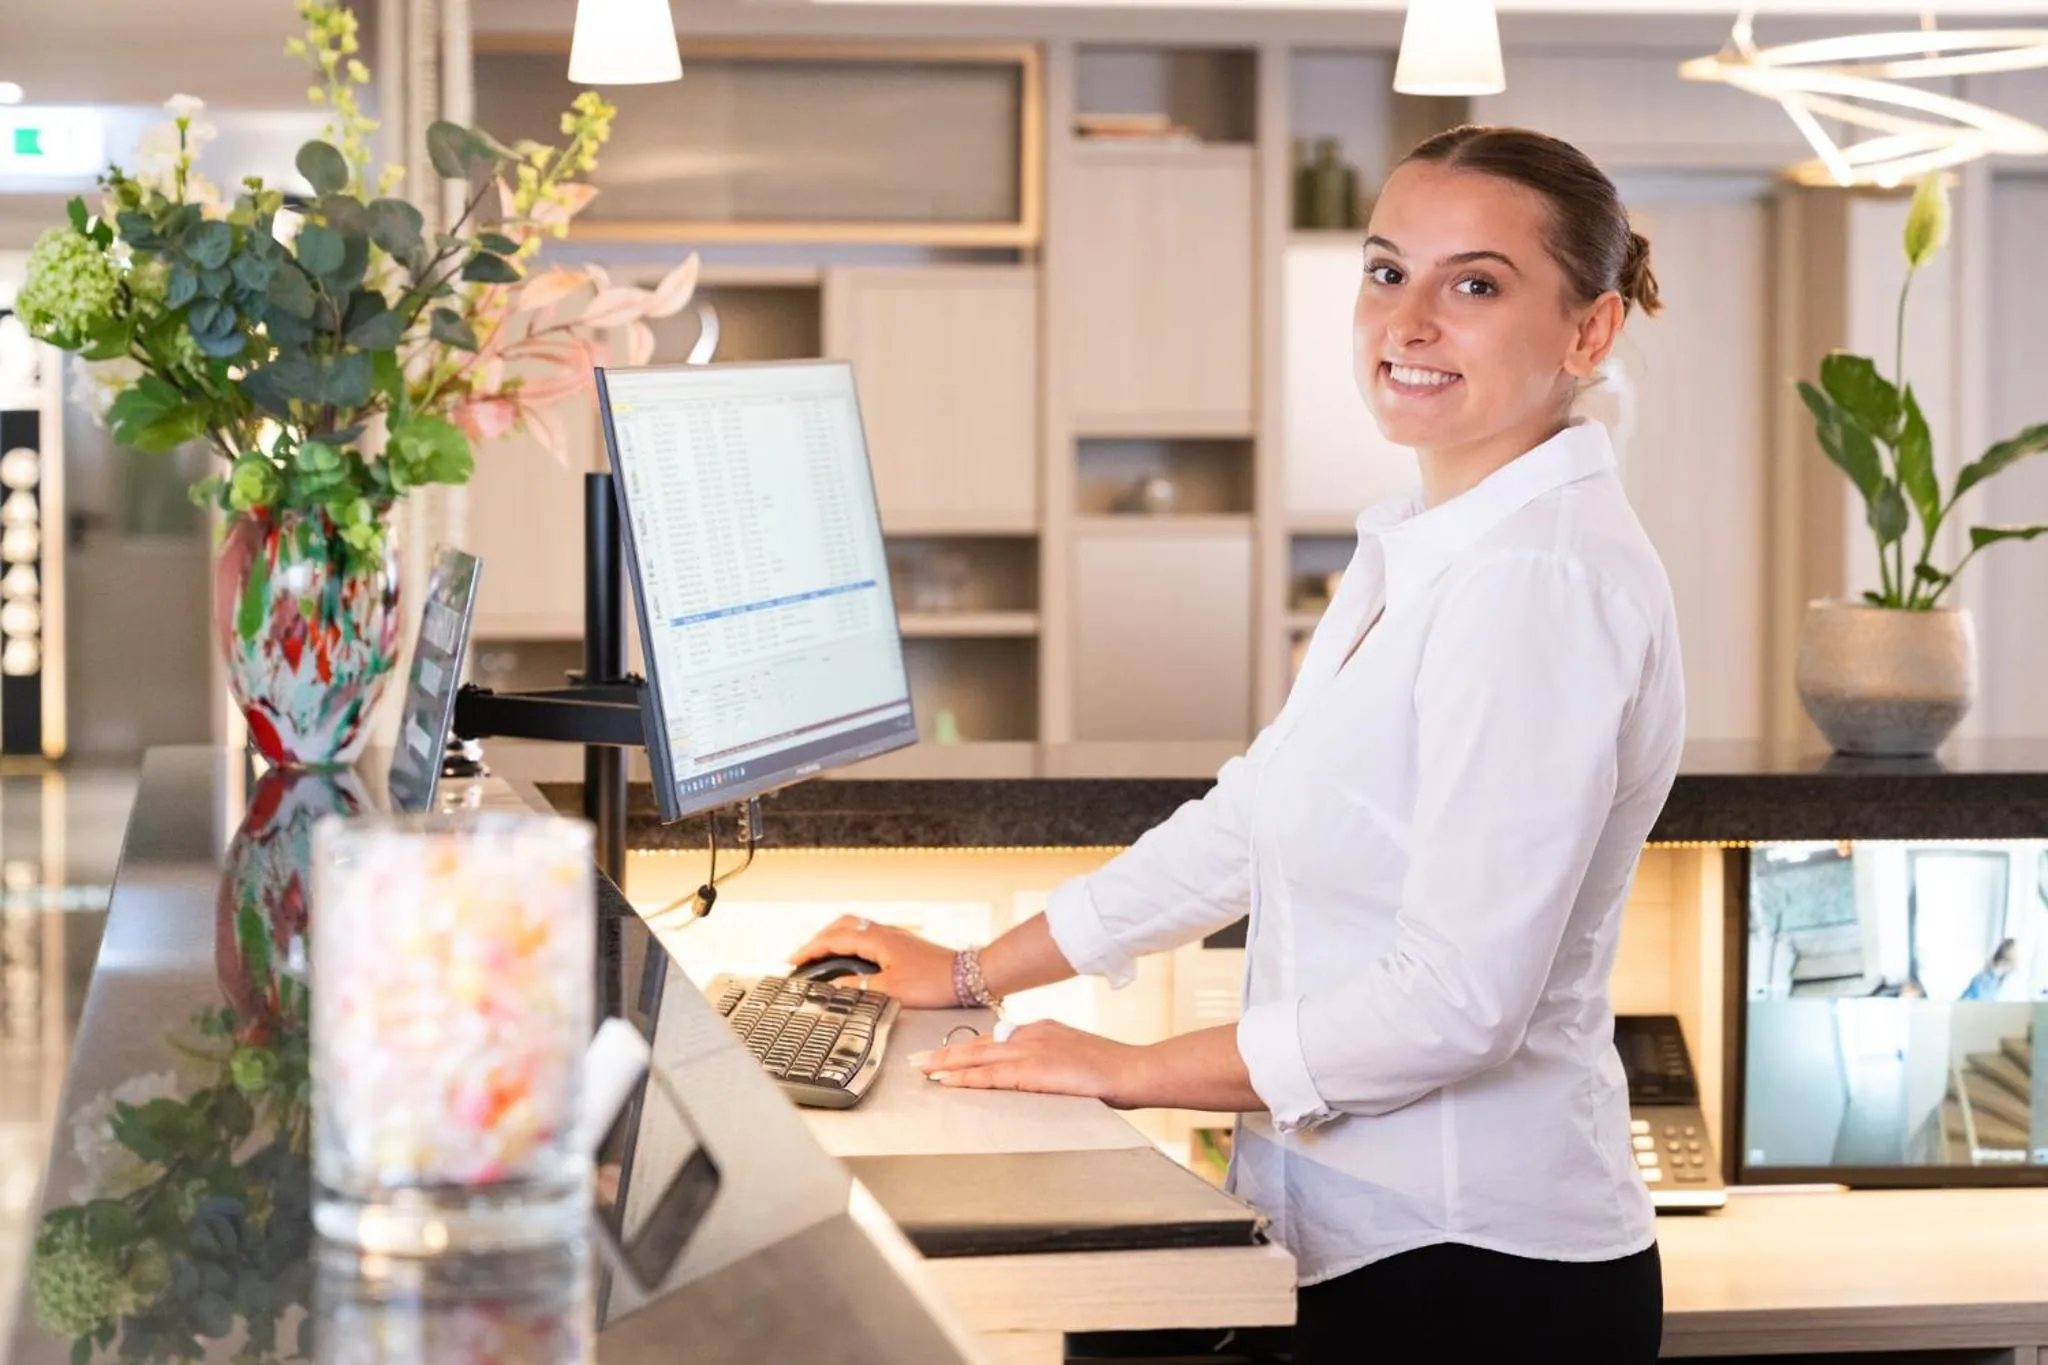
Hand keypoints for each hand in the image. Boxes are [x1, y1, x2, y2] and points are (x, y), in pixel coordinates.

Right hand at [787, 916, 960, 1007]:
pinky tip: (851, 956)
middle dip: (818, 938)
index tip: (793, 961)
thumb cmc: (933, 982)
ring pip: (855, 927)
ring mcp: (894, 935)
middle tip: (803, 956)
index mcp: (877, 939)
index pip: (834, 939)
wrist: (968, 977)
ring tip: (821, 955)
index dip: (810, 949)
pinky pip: (867, 934)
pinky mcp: (902, 943)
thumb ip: (858, 988)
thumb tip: (834, 988)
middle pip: (841, 925)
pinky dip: (850, 941)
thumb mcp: (890, 990)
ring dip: (834, 937)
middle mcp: (884, 932)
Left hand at [911, 1020, 1144, 1107]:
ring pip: (978, 1056)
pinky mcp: (1034, 1070)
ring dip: (947, 1064)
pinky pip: (992, 1075)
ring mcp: (1032, 1050)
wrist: (1132, 1070)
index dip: (967, 1046)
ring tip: (924, 1071)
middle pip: (979, 1043)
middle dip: (946, 1053)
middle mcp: (1031, 1034)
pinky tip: (949, 1083)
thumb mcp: (1073, 1054)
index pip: (994, 1037)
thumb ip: (1047, 1058)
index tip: (946, 1053)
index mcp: (1041, 1029)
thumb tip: (1030, 1070)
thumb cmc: (1111, 1069)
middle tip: (920, 1060)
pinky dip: (966, 1079)